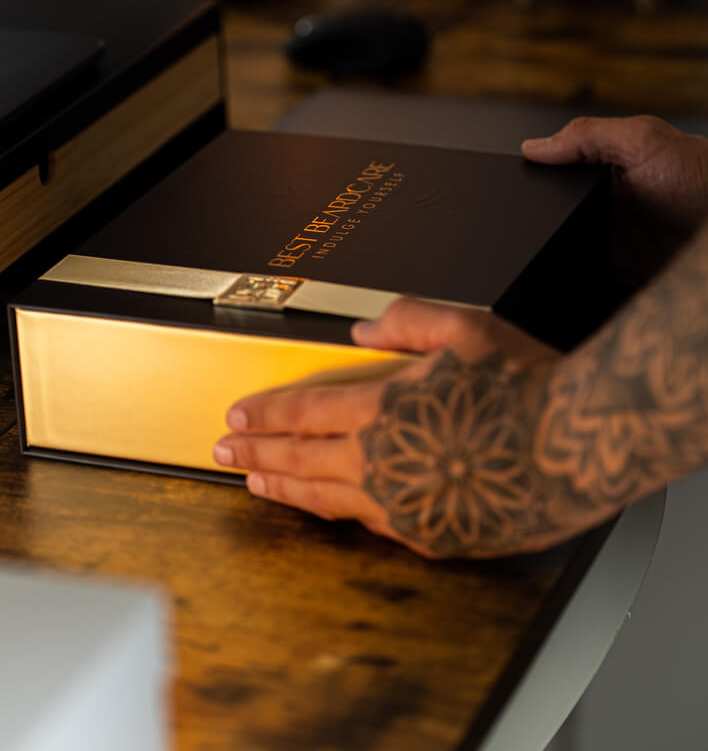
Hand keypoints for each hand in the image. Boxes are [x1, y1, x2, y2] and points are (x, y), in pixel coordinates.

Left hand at [214, 298, 568, 558]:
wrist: (577, 448)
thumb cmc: (526, 387)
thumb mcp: (465, 328)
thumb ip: (406, 321)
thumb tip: (362, 331)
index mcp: (383, 409)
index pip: (303, 413)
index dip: (264, 414)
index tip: (235, 417)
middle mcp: (383, 463)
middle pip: (299, 459)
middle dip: (255, 452)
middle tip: (222, 453)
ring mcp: (404, 506)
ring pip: (324, 499)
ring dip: (284, 488)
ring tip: (257, 482)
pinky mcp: (430, 536)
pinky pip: (370, 526)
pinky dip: (337, 513)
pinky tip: (328, 507)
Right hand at [523, 116, 707, 286]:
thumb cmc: (703, 177)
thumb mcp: (642, 139)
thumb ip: (587, 136)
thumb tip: (534, 146)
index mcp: (605, 170)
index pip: (555, 177)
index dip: (531, 185)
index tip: (507, 195)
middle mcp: (606, 207)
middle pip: (554, 220)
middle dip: (536, 230)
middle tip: (520, 238)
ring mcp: (614, 244)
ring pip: (565, 255)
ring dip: (553, 261)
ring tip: (540, 264)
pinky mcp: (626, 277)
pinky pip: (591, 286)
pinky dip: (577, 289)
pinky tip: (565, 287)